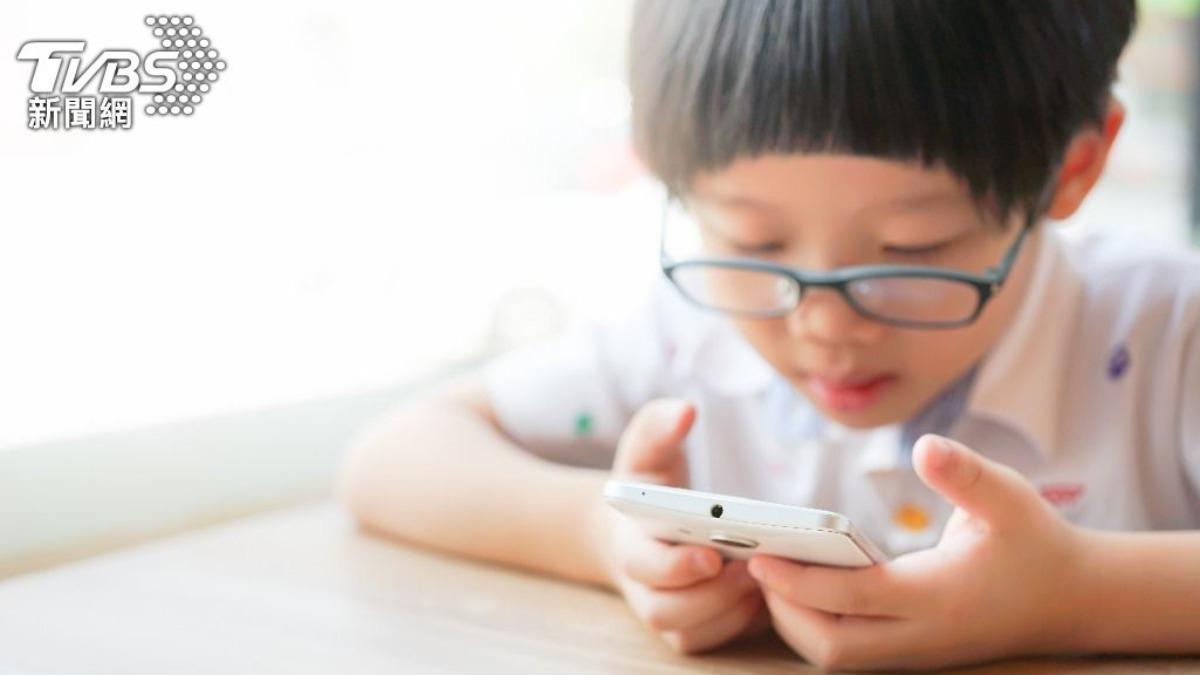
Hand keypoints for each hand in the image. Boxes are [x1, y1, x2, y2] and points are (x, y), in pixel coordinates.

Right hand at [591, 398, 770, 653]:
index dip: (674, 568)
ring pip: (693, 633)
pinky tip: (772, 598)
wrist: (637, 525)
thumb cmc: (648, 483)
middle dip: (712, 595)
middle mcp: (642, 585)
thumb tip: (684, 411)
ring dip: (731, 612)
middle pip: (666, 610)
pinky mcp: (692, 628)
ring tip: (768, 582)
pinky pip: (716, 641)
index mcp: (628, 541)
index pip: (642, 566)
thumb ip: (658, 427)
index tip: (711, 554)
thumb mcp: (646, 448)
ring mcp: (666, 612)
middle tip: (753, 569)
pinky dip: (744, 626)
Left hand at [748, 434, 1087, 670]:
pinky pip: (850, 649)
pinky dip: (817, 625)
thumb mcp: (1009, 498)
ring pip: (837, 656)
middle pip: (833, 648)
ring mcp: (915, 650)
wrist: (1074, 600)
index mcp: (938, 597)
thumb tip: (927, 447)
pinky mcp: (910, 650)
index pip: (853, 598)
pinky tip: (800, 585)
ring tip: (770, 572)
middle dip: (785, 613)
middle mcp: (921, 635)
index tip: (761, 555)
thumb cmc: (1036, 544)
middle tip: (756, 565)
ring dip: (796, 623)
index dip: (800, 581)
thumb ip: (966, 475)